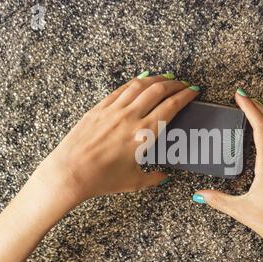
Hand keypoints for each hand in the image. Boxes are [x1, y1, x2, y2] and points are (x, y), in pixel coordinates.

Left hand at [35, 72, 199, 203]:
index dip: (185, 96)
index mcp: (144, 135)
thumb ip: (154, 178)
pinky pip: (121, 90)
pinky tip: (141, 80)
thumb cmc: (101, 179)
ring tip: (166, 78)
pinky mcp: (99, 108)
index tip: (193, 91)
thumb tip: (165, 177)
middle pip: (158, 91)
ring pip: (140, 86)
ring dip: (157, 79)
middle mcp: (131, 117)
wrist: (70, 173)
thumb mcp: (133, 182)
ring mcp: (114, 110)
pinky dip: (134, 82)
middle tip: (183, 83)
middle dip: (175, 84)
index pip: (171, 107)